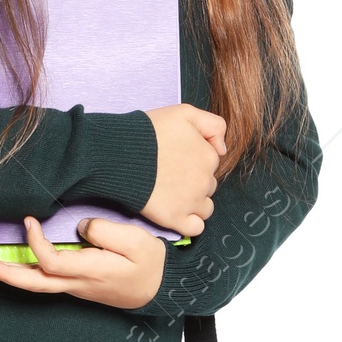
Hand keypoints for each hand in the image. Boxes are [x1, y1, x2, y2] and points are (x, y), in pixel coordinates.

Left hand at [0, 216, 167, 309]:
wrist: (158, 289)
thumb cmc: (149, 264)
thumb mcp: (137, 241)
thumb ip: (106, 231)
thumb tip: (78, 226)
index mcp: (90, 271)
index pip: (51, 262)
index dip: (35, 242)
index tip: (30, 220)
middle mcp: (77, 283)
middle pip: (35, 283)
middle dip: (7, 275)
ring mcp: (74, 287)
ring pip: (37, 285)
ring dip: (11, 276)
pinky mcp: (75, 284)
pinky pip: (45, 281)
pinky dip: (25, 274)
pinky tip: (13, 266)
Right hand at [142, 103, 225, 235]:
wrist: (119, 154)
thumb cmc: (147, 132)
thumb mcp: (184, 112)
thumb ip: (213, 125)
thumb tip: (222, 149)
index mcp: (209, 156)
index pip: (211, 162)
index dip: (194, 159)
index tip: (176, 157)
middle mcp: (205, 181)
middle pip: (208, 185)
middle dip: (194, 181)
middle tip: (169, 174)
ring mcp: (191, 202)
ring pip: (205, 208)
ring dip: (194, 202)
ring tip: (172, 193)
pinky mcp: (175, 219)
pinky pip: (196, 228)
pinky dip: (190, 223)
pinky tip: (177, 213)